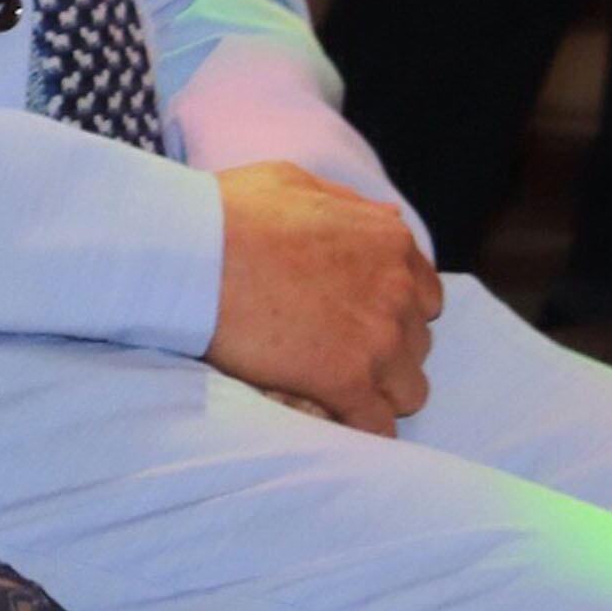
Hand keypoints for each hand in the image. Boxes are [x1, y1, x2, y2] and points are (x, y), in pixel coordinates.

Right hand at [206, 159, 439, 432]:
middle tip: (335, 353)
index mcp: (389, 242)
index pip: (424, 295)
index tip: (356, 318)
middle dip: (384, 352)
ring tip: (335, 392)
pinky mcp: (346, 380)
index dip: (390, 310)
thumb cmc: (229, 213)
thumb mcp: (294, 183)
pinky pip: (377, 424)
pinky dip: (361, 427)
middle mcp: (397, 291)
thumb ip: (350, 205)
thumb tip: (388, 216)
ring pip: (409, 389)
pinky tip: (338, 423)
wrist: (187, 253)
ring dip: (379, 393)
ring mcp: (377, 340)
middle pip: (416, 344)